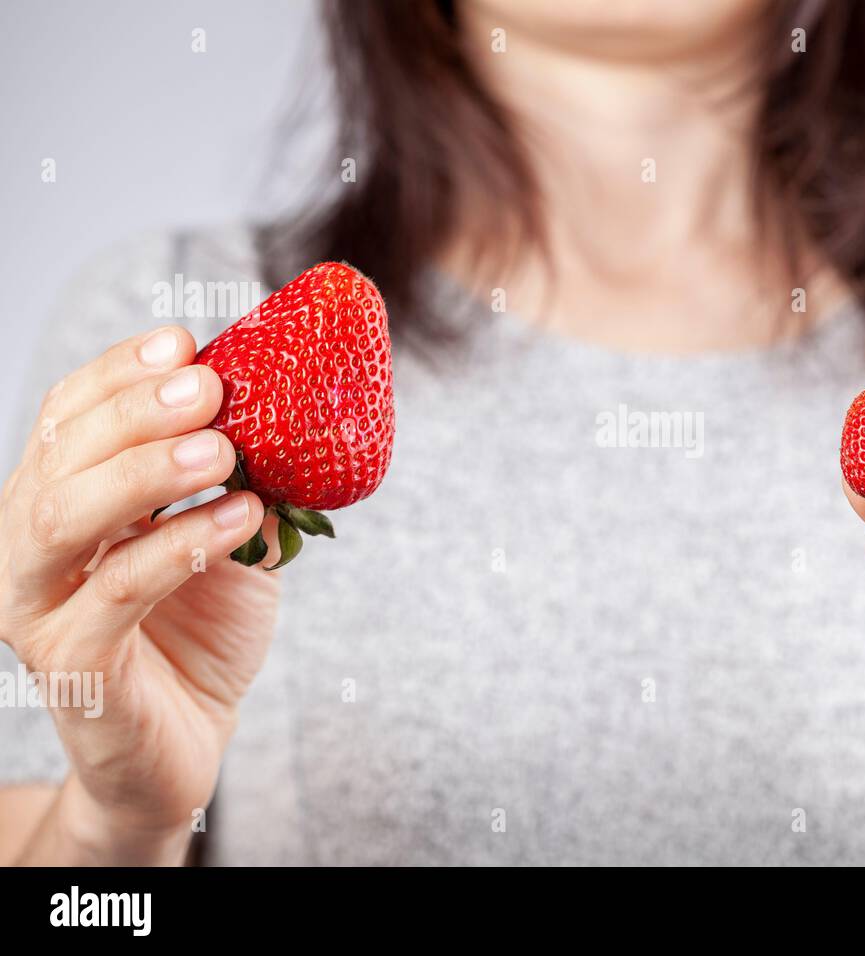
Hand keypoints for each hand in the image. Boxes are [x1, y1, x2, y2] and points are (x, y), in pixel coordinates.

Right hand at [0, 325, 279, 863]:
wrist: (187, 741)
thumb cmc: (200, 632)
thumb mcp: (228, 540)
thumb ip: (241, 483)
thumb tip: (287, 418)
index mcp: (60, 500)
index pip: (69, 416)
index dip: (119, 373)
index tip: (184, 342)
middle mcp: (28, 545)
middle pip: (61, 455)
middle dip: (136, 411)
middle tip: (210, 389)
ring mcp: (39, 605)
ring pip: (66, 517)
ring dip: (146, 472)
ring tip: (223, 452)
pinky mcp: (72, 662)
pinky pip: (118, 590)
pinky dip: (181, 545)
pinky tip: (240, 520)